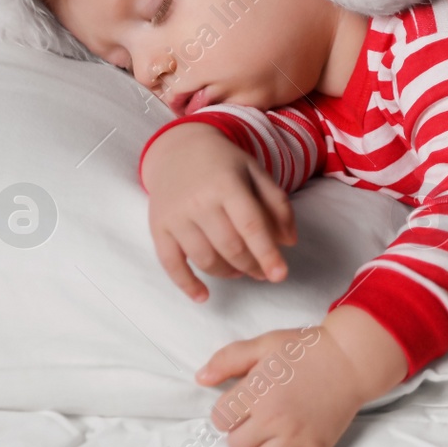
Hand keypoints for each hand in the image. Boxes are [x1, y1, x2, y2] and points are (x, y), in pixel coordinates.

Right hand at [140, 122, 296, 300]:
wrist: (179, 149)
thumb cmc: (224, 164)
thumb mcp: (256, 173)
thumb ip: (277, 204)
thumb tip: (289, 242)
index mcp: (228, 184)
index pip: (251, 226)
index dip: (267, 253)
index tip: (281, 275)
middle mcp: (199, 201)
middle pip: (230, 247)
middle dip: (252, 266)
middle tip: (264, 273)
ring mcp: (176, 216)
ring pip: (205, 258)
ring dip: (228, 272)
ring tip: (241, 271)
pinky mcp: (158, 228)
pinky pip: (170, 264)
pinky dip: (187, 284)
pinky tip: (204, 296)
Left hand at [197, 306, 410, 446]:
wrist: (351, 357)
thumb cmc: (307, 349)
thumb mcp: (265, 343)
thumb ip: (228, 359)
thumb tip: (200, 379)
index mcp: (258, 391)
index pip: (219, 418)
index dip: (227, 411)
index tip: (241, 404)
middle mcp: (275, 418)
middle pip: (236, 445)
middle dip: (242, 432)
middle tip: (258, 419)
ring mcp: (298, 436)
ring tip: (270, 440)